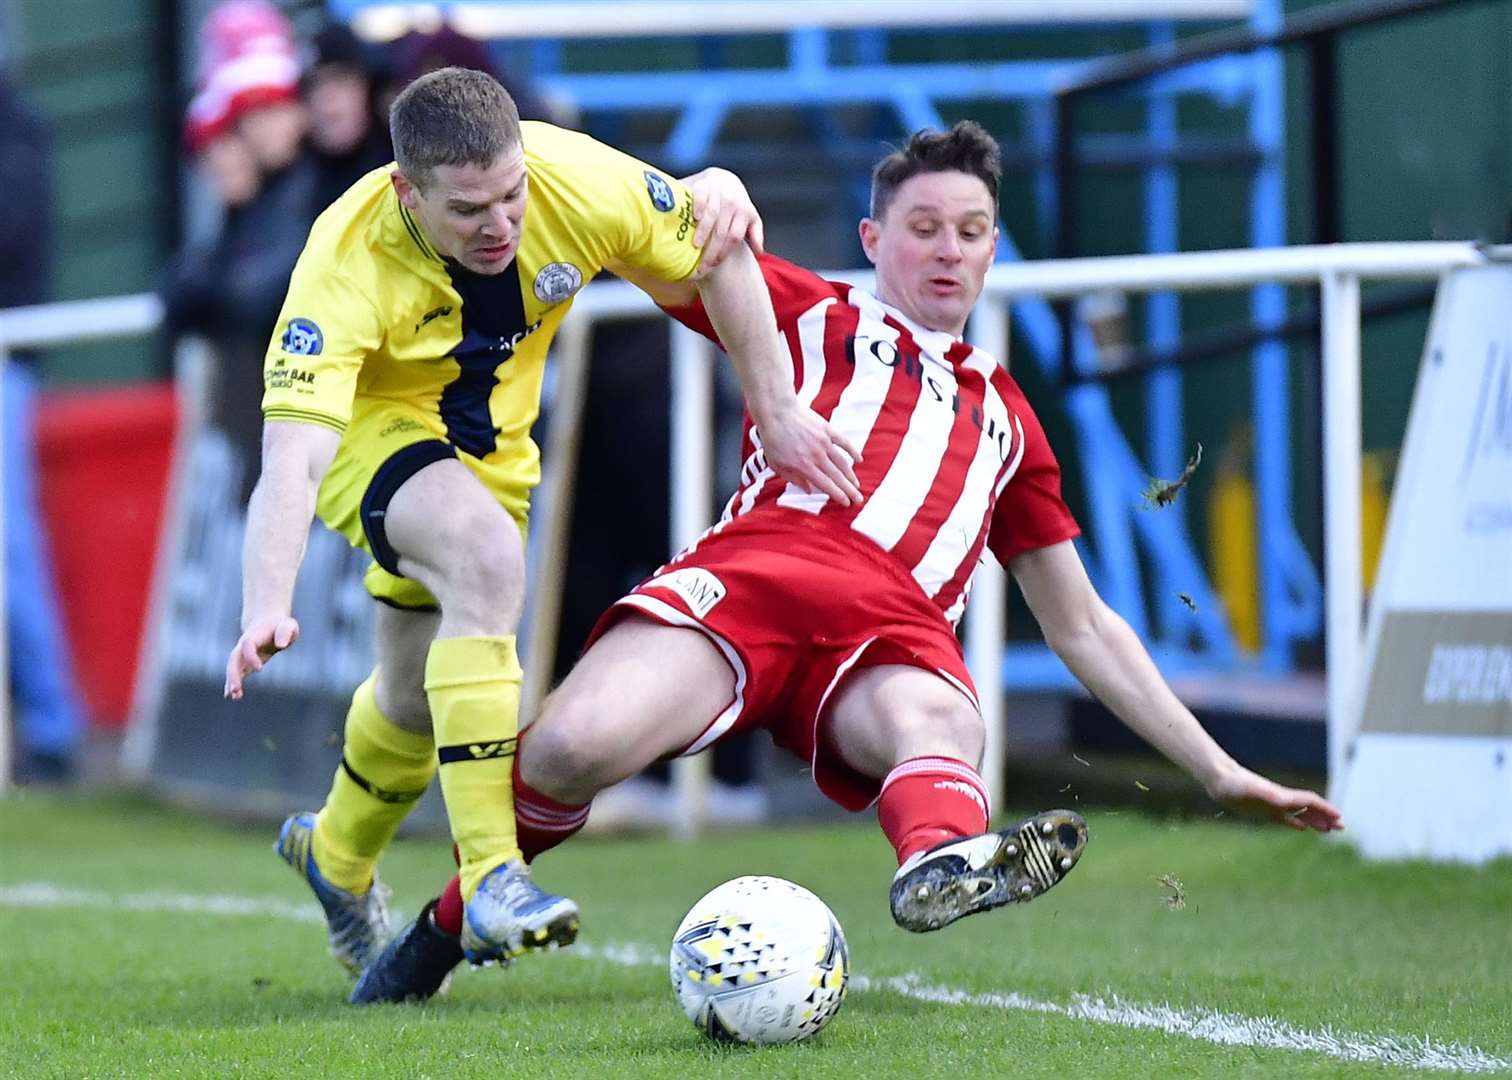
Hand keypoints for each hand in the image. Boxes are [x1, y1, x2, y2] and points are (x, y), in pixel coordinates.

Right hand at [224, 615, 299, 699]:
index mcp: (255, 635)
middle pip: (234, 659)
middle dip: (233, 674)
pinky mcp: (246, 662)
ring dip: (232, 681)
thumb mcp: (288, 625)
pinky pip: (237, 673)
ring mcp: (243, 654)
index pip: (248, 645)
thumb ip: (286, 632)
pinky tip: (233, 696)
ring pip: (233, 667)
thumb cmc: (281, 626)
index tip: (259, 669)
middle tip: (236, 689)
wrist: (268, 623)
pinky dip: (234, 684)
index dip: (251, 657)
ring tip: (234, 696)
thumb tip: (281, 645)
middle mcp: (244, 645)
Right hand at [683, 167, 764, 270]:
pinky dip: (699, 206)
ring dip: (704, 231)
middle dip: (712, 250)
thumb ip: (755, 232)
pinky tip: (694, 218)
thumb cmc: (735, 202)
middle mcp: (732, 202)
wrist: (722, 177)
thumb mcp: (749, 215)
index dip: (724, 252)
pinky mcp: (704, 184)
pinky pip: (701, 196)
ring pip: (712, 215)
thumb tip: (759, 251)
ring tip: (696, 246)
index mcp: (744, 212)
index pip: (734, 237)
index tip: (714, 264)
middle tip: (703, 265)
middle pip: (722, 231)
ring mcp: (718, 192)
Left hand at [757, 404, 862, 506]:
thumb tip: (810, 490)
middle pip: (837, 477)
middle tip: (859, 500)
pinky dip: (853, 451)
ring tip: (857, 485)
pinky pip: (844, 443)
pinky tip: (859, 460)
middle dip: (850, 490)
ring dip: (851, 475)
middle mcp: (817, 456)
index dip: (838, 496)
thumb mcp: (776, 464)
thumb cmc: (773, 439)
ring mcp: (824, 442)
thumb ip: (793, 479)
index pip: (826, 485)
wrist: (776, 412)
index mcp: (804, 466)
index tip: (846, 503)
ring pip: (843, 462)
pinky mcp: (827, 429)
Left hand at [1207, 763, 1343, 832]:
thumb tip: (1284, 800)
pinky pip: (1284, 819)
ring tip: (1329, 829)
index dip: (1324, 808)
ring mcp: (1272, 805)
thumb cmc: (1233, 783)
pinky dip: (1295, 823)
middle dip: (1326, 817)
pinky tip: (1302, 827)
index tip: (1339, 817)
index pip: (1309, 801)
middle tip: (1342, 827)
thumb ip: (1267, 794)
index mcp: (1281, 795)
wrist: (1220, 780)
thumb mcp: (1249, 790)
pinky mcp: (1263, 811)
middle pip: (1309, 808)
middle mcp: (1280, 800)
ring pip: (1300, 814)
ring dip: (1315, 821)